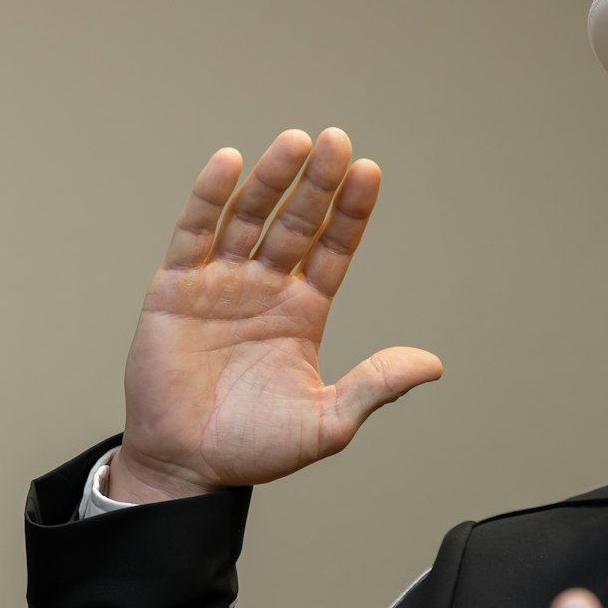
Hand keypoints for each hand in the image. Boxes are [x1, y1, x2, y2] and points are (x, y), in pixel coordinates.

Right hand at [107, 128, 443, 502]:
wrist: (185, 466)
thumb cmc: (253, 449)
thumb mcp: (328, 424)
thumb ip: (374, 386)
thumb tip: (431, 365)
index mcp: (303, 313)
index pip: (333, 248)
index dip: (350, 212)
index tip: (369, 172)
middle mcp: (264, 288)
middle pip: (295, 221)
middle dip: (317, 182)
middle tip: (337, 141)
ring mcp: (219, 283)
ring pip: (249, 217)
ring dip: (271, 179)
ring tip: (296, 143)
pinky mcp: (175, 288)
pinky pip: (194, 233)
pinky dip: (209, 197)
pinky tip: (229, 163)